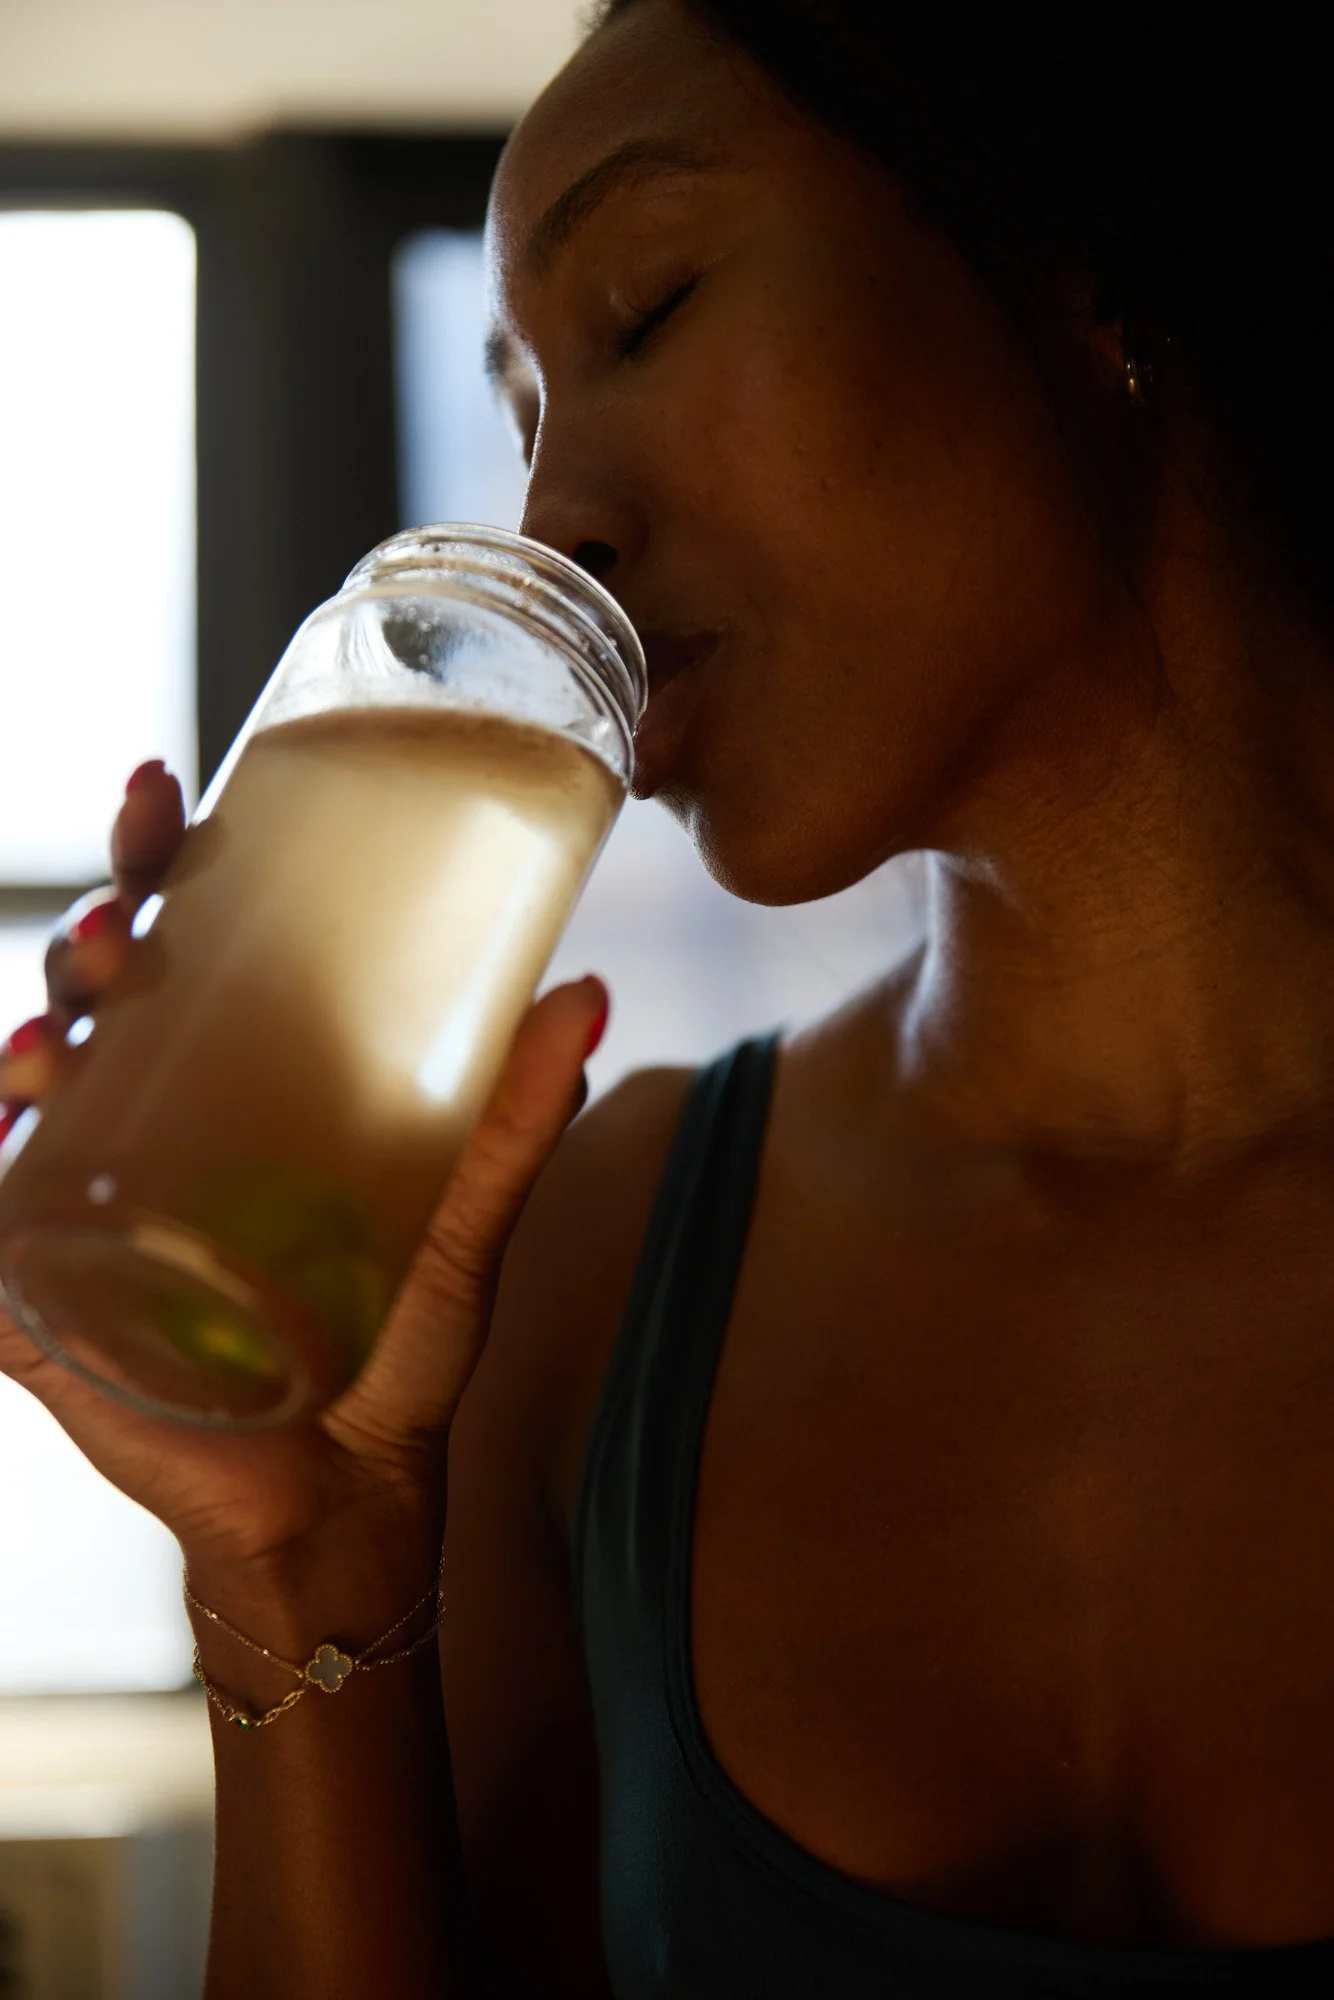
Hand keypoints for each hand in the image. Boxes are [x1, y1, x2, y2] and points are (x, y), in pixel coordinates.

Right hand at [0, 760, 605, 1590]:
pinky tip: (13, 1114)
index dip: (157, 856)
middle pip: (98, 989)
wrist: (351, 1492)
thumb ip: (520, 1114)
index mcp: (239, 1076)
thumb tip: (591, 988)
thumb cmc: (402, 1345)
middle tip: (130, 925)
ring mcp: (93, 1198)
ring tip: (68, 1025)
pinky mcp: (48, 1290)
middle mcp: (155, 1118)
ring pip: (32, 1077)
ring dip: (32, 1027)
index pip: (186, 938)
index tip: (166, 789)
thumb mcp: (465, 1216)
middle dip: (94, 932)